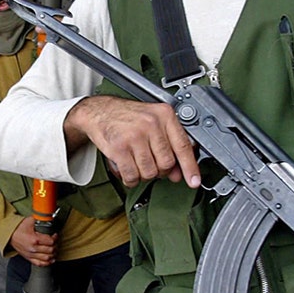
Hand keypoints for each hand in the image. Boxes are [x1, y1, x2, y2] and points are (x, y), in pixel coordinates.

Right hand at [9, 216, 56, 266]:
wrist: (9, 235)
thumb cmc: (19, 228)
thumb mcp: (30, 220)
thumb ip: (39, 218)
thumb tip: (47, 216)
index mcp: (34, 239)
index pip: (51, 241)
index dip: (55, 238)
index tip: (55, 235)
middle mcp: (33, 249)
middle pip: (50, 250)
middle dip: (55, 246)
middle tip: (55, 242)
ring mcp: (31, 255)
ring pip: (47, 258)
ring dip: (53, 254)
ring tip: (54, 249)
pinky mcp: (29, 258)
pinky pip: (40, 264)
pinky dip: (47, 263)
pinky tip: (51, 259)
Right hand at [64, 95, 199, 188]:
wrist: (99, 111)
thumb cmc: (128, 117)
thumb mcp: (153, 122)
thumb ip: (169, 145)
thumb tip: (179, 172)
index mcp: (164, 115)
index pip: (183, 146)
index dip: (190, 167)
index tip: (194, 181)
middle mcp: (151, 123)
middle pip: (167, 163)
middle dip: (160, 170)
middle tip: (151, 163)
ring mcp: (135, 136)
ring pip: (150, 172)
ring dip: (144, 174)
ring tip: (137, 163)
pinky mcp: (119, 148)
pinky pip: (132, 176)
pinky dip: (130, 179)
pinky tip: (128, 169)